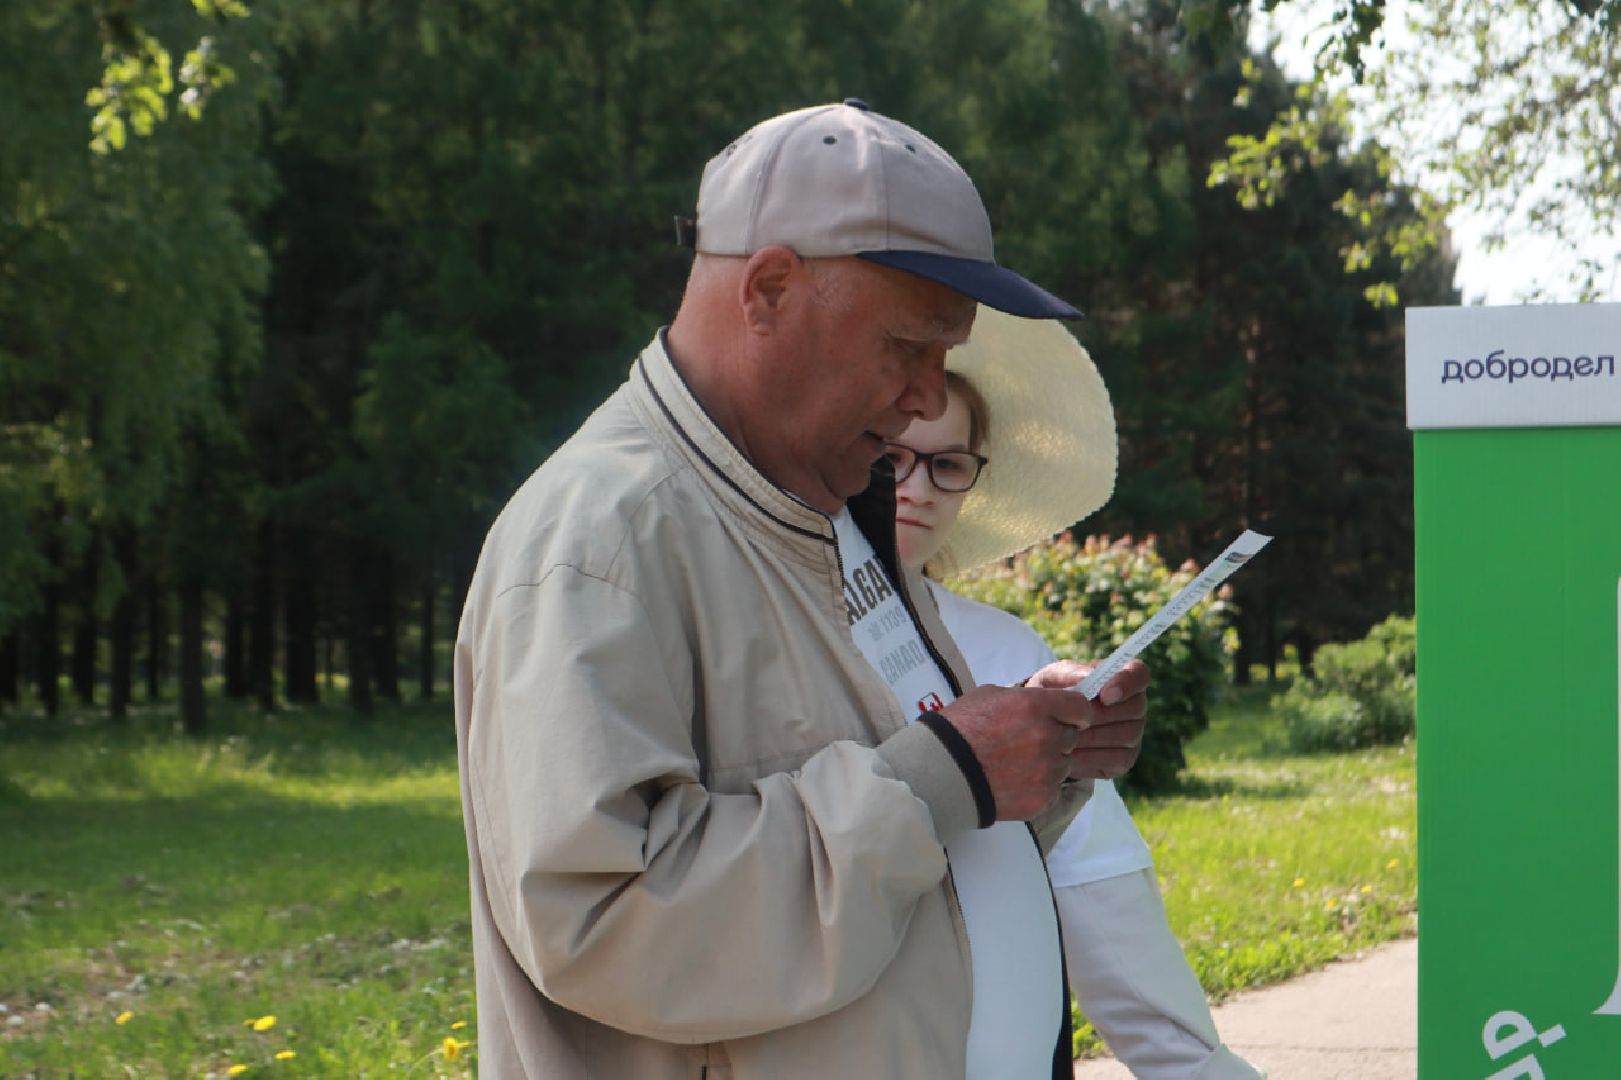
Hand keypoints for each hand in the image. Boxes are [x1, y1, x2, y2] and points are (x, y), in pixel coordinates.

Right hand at [937, 683, 1093, 820]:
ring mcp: (1047, 770)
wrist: (941, 773)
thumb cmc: (960, 729)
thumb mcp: (990, 696)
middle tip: (1028, 742)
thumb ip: (1025, 699)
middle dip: (1056, 738)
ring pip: (1064, 764)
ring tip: (1016, 764)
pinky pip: (1053, 788)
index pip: (1081, 707)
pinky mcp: (1043, 797)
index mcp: (1035, 706)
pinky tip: (1013, 781)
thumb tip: (1045, 703)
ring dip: (1048, 763)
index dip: (1075, 712)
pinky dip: (1038, 785)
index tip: (1069, 718)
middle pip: (1072, 737)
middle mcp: (1047, 736)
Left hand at [1025, 659, 1149, 781]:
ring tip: (1063, 735)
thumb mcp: (1053, 678)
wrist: (1042, 727)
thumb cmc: (1051, 694)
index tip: (1105, 696)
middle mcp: (1134, 704)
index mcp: (1122, 676)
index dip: (1127, 684)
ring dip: (1092, 736)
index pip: (1139, 674)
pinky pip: (1117, 759)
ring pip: (1126, 735)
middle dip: (1101, 714)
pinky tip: (1068, 753)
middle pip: (1135, 708)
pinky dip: (1091, 757)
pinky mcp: (1124, 759)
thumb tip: (1089, 677)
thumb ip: (1070, 674)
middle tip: (1072, 719)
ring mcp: (1133, 733)